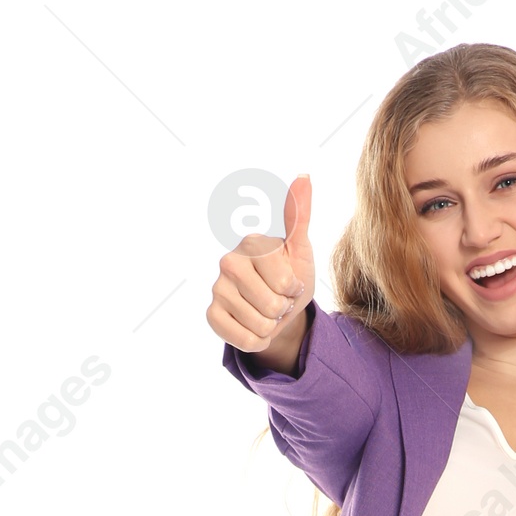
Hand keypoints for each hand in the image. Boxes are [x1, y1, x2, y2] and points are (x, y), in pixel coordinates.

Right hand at [207, 174, 315, 354]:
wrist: (276, 309)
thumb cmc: (290, 275)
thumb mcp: (300, 249)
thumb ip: (300, 216)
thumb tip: (304, 175)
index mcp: (252, 243)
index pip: (284, 284)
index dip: (294, 291)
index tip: (289, 283)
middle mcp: (228, 261)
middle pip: (271, 305)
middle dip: (282, 309)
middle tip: (278, 299)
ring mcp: (217, 288)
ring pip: (260, 326)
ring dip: (271, 326)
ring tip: (266, 311)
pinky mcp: (211, 315)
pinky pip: (244, 340)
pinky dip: (256, 340)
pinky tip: (253, 326)